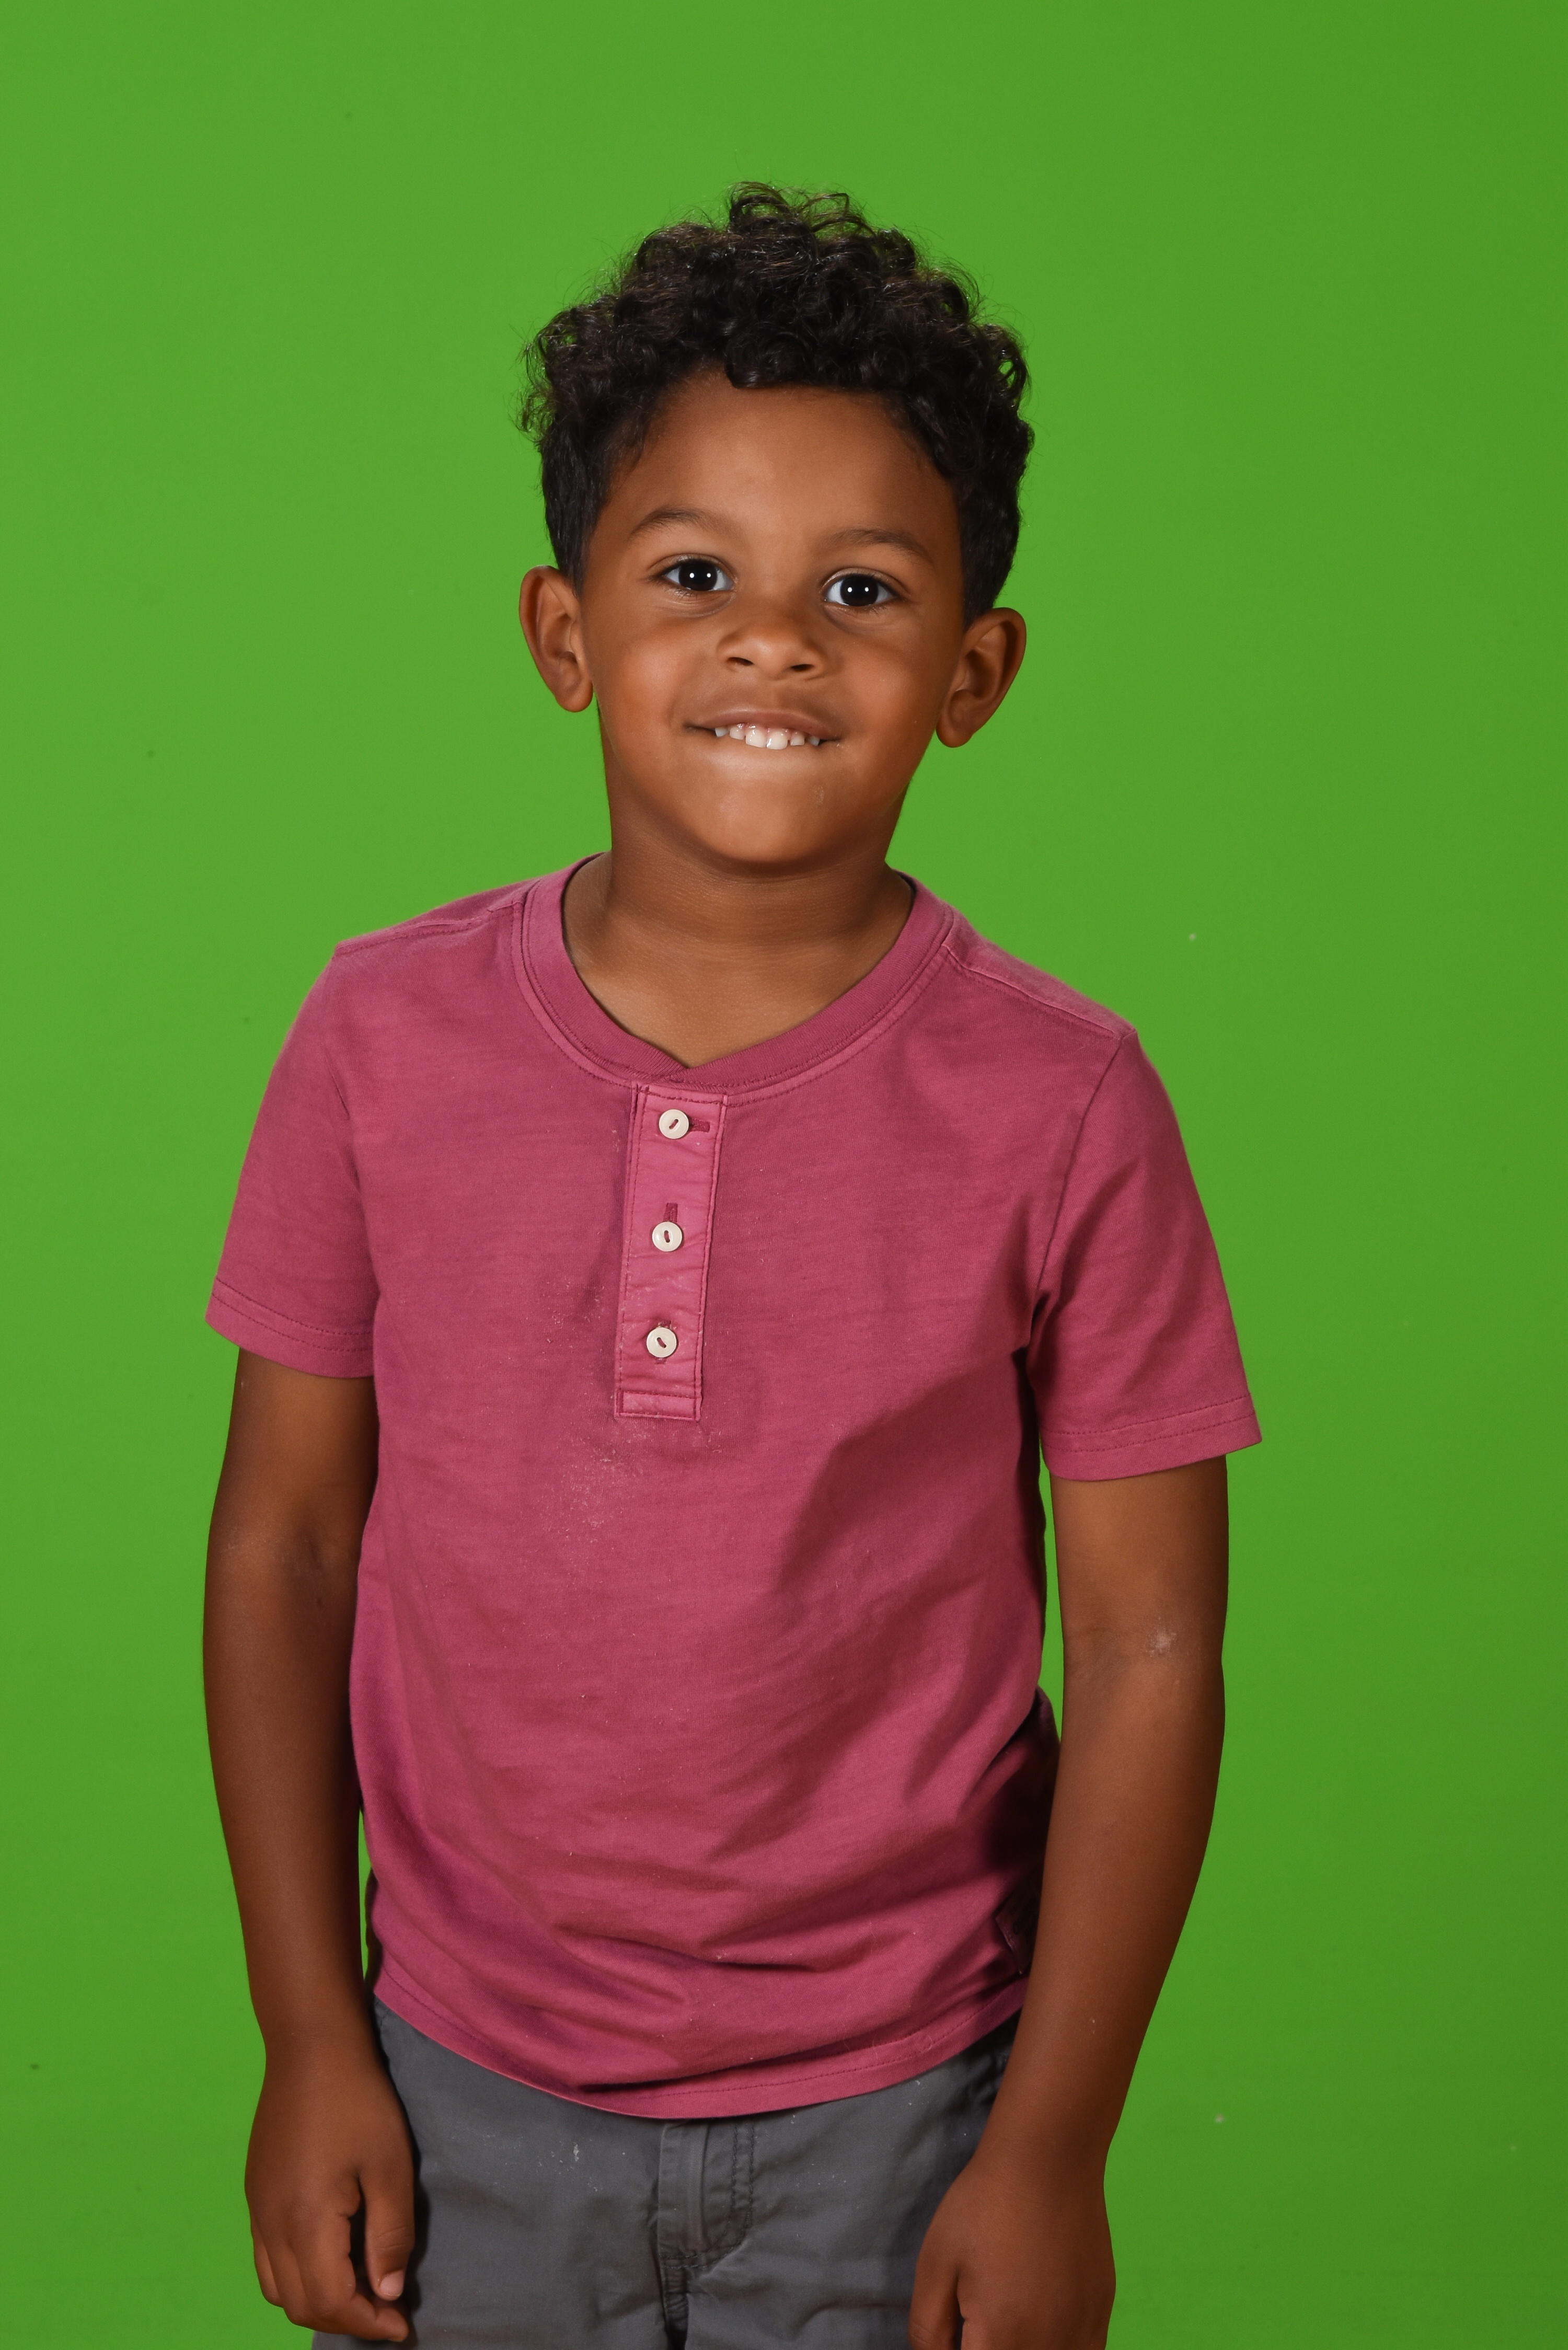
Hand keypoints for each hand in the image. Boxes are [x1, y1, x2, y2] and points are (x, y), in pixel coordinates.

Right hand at [245, 2029, 415, 2340]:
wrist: (311, 2047)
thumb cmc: (358, 2101)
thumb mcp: (391, 2167)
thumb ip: (389, 2235)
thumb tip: (388, 2293)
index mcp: (305, 2222)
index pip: (332, 2302)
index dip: (368, 2323)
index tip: (403, 2326)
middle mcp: (271, 2225)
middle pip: (300, 2304)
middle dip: (345, 2320)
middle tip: (387, 2313)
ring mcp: (257, 2210)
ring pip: (276, 2289)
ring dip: (317, 2302)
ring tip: (359, 2293)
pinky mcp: (255, 2193)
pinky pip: (266, 2259)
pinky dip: (295, 2277)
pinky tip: (329, 2260)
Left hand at [908, 2146, 1114, 2348]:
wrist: (1048, 2160)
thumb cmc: (984, 2206)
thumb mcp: (935, 2264)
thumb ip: (929, 2330)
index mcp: (999, 2340)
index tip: (959, 2331)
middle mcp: (1046, 2348)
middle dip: (989, 2348)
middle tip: (978, 2319)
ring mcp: (1081, 2333)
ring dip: (1024, 2348)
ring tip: (1008, 2318)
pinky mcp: (1101, 2314)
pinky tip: (1043, 2326)